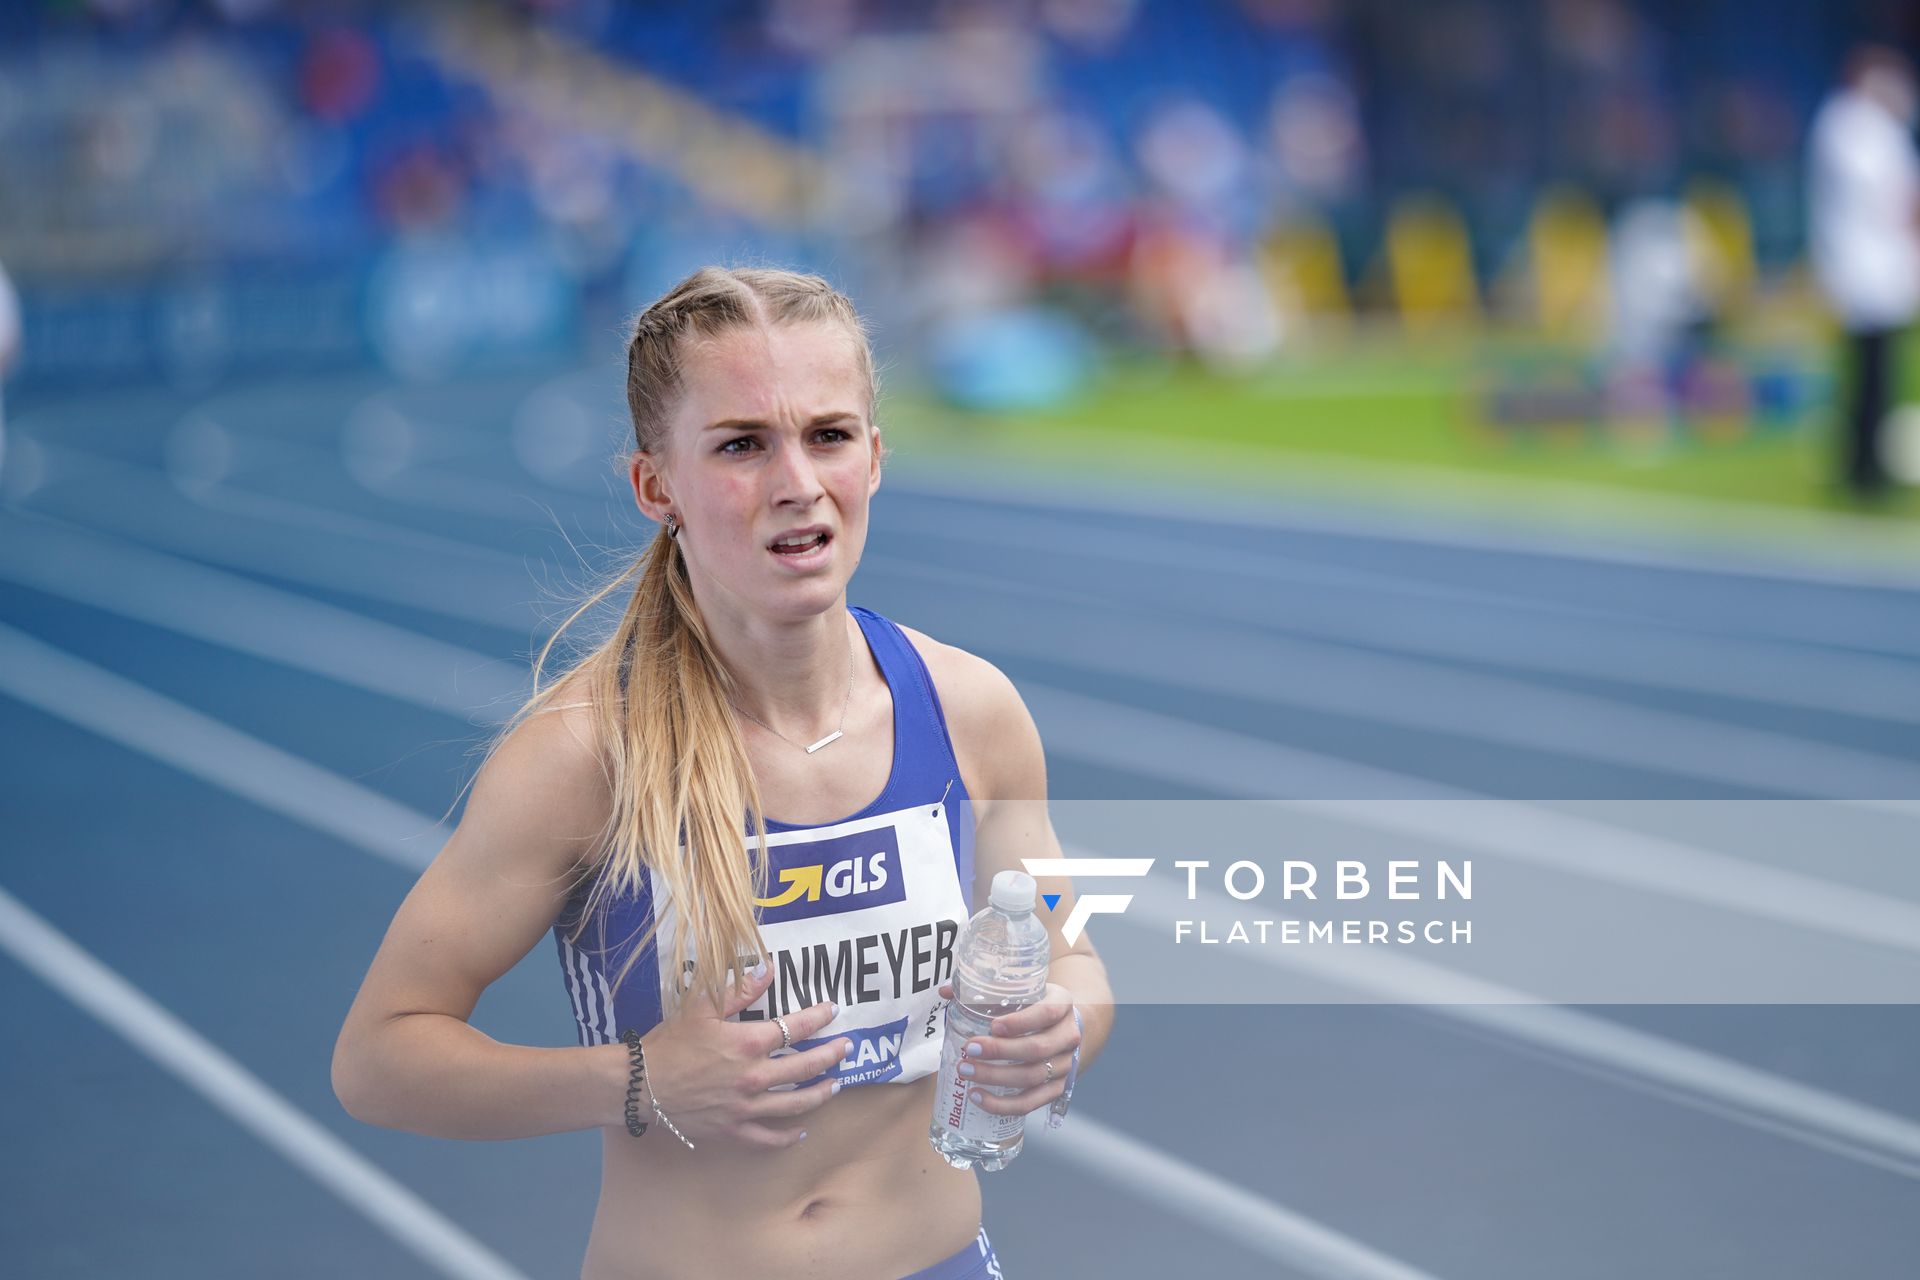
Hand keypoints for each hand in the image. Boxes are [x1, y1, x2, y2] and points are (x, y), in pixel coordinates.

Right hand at [638, 962, 848, 1148]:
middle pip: (805, 1067)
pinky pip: (768, 1138)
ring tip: (835, 1085)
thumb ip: (739, 989)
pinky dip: (787, 1136)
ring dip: (820, 1094)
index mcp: (748, 1043)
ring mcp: (746, 1107)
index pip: (795, 1028)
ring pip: (795, 1104)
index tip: (833, 1011)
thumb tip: (767, 969)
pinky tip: (801, 1132)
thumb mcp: (702, 1008)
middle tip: (846, 1049)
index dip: (819, 1018)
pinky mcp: (733, 1130)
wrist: (639, 1085)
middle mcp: (754, 1077)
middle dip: (831, 1056)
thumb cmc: (669, 1044)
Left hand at [937, 981, 1079, 1115]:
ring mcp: (1065, 1065)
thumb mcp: (1020, 991)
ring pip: (1032, 1077)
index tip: (993, 1026)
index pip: (1047, 1013)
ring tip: (966, 1071)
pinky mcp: (1056, 1089)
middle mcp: (1068, 1036)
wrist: (1062, 1028)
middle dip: (1000, 1052)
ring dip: (995, 1077)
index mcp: (1062, 1004)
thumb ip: (983, 990)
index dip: (1020, 1022)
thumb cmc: (1033, 1006)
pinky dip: (1002, 1104)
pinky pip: (1030, 1103)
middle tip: (970, 1049)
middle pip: (1037, 1049)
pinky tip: (977, 1097)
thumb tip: (944, 992)